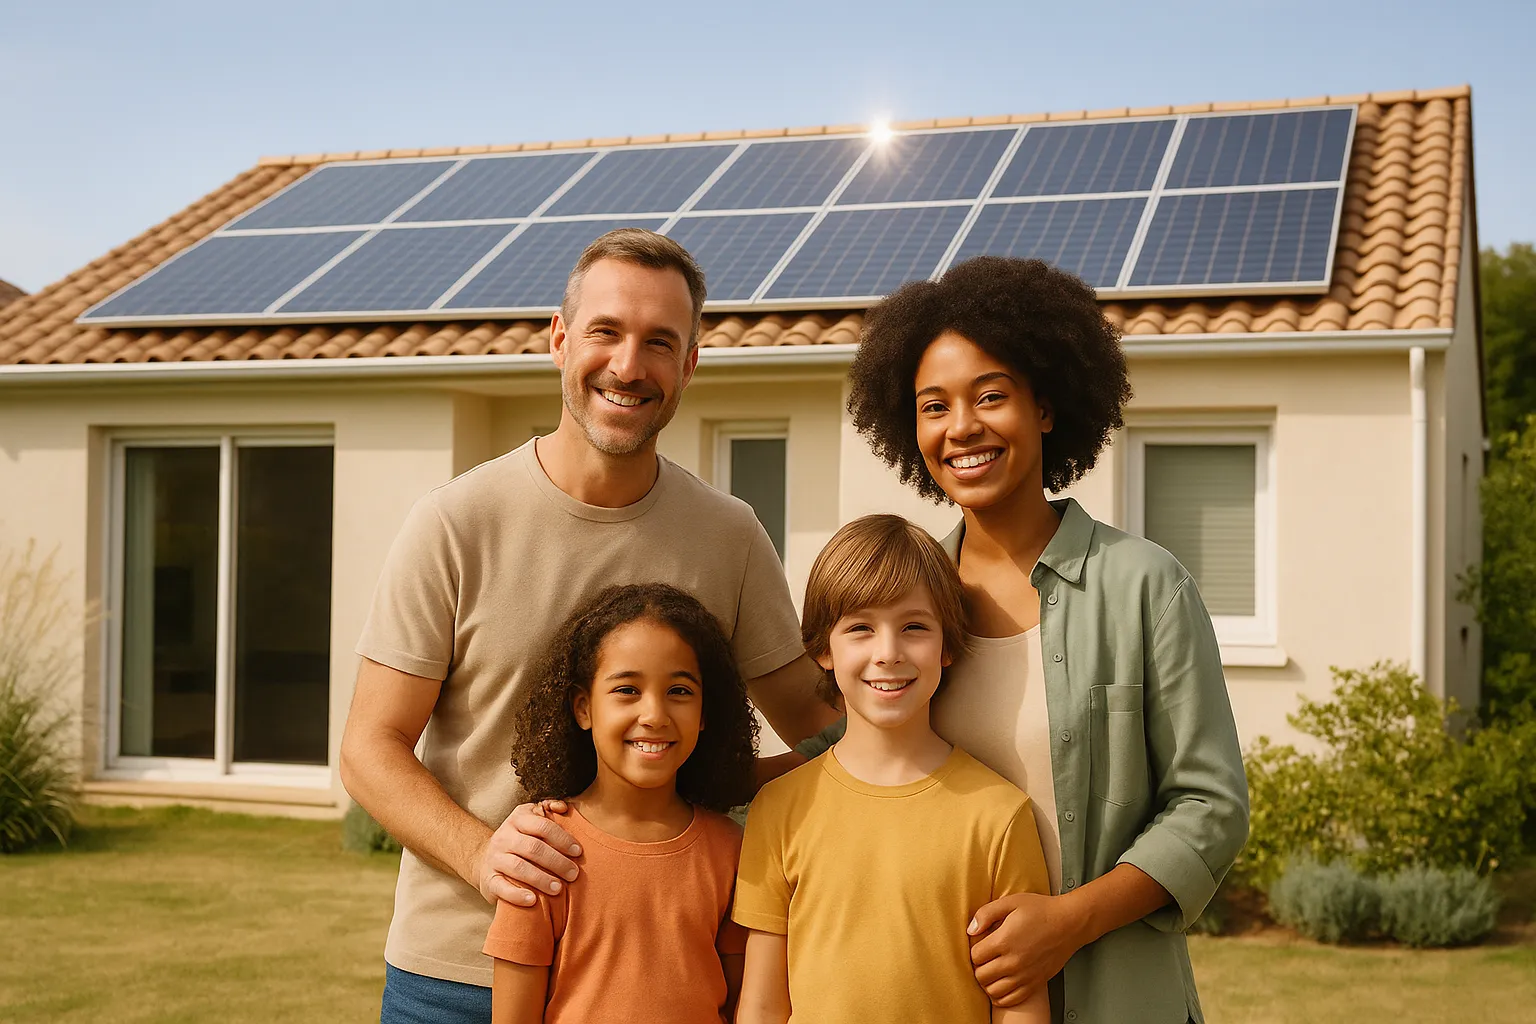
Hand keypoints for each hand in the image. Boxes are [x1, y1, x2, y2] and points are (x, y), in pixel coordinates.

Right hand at [475, 800, 581, 905]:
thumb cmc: (521, 840)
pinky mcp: (488, 879)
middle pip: (533, 848)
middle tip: (573, 874)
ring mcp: (494, 858)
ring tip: (558, 888)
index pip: (542, 826)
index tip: (578, 852)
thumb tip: (564, 808)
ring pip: (518, 867)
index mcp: (518, 819)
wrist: (486, 859)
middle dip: (556, 862)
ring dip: (540, 878)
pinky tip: (533, 900)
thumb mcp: (531, 820)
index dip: (562, 839)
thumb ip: (549, 811)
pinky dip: (517, 895)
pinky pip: (501, 887)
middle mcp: (504, 837)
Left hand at [968, 892, 1085, 1006]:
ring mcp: (1025, 975)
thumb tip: (971, 930)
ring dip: (988, 982)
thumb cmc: (1041, 910)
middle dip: (978, 967)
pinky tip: (1001, 984)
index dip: (973, 950)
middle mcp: (1013, 962)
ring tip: (991, 970)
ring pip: (993, 991)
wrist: (1069, 923)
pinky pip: (1010, 1000)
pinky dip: (1001, 996)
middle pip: (981, 976)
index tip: (980, 944)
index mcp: (1004, 941)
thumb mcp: (1011, 902)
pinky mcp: (1035, 983)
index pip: (975, 956)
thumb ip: (986, 913)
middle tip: (985, 958)